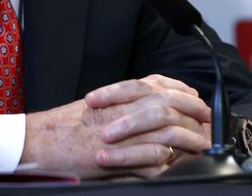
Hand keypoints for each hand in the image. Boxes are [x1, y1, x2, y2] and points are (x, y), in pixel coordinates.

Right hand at [20, 74, 210, 178]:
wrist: (42, 141)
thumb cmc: (65, 126)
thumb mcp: (98, 106)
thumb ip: (123, 103)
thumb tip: (148, 103)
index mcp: (121, 95)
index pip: (161, 85)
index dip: (183, 92)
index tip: (196, 99)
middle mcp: (125, 108)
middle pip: (171, 104)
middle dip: (194, 112)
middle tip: (209, 122)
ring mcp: (123, 132)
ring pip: (168, 132)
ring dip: (189, 139)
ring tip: (202, 147)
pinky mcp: (119, 156)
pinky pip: (153, 160)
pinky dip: (169, 164)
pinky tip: (178, 167)